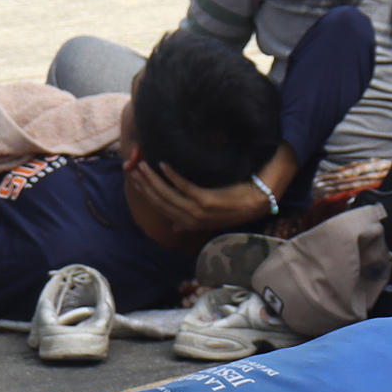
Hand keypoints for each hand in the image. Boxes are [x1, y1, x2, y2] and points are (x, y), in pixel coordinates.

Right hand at [126, 160, 271, 234]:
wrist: (257, 200)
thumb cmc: (233, 204)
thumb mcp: (209, 216)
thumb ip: (188, 222)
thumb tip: (174, 226)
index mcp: (188, 222)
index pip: (159, 207)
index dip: (145, 193)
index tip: (134, 179)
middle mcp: (190, 218)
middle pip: (160, 200)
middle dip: (145, 184)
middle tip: (134, 168)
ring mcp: (199, 211)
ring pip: (168, 194)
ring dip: (154, 179)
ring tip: (144, 165)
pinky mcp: (208, 201)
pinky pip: (185, 187)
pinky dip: (173, 176)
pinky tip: (164, 164)